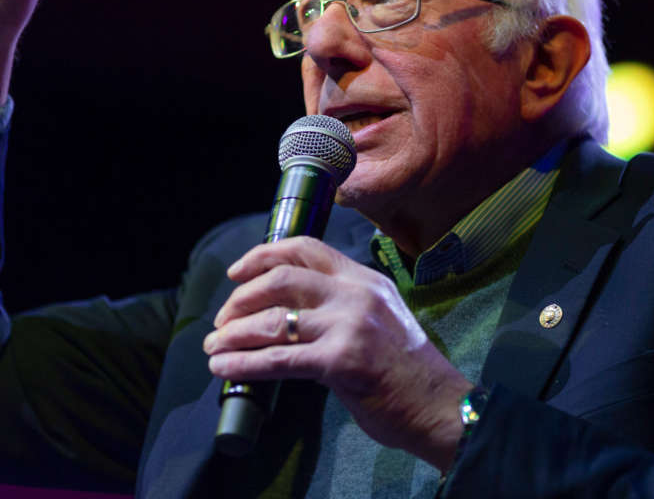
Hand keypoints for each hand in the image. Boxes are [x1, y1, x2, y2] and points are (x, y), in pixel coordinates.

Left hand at [204, 237, 471, 470]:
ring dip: (234, 333)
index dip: (262, 255)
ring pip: (274, 319)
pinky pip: (279, 359)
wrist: (439, 406)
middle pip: (281, 278)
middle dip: (241, 298)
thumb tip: (283, 311)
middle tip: (222, 320)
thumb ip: (340, 306)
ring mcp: (349, 325)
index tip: (236, 273)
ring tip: (214, 347)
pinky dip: (244, 363)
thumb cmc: (405, 371)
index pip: (305, 248)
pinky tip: (224, 368)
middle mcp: (356, 293)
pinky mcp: (341, 361)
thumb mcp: (378, 319)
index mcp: (364, 279)